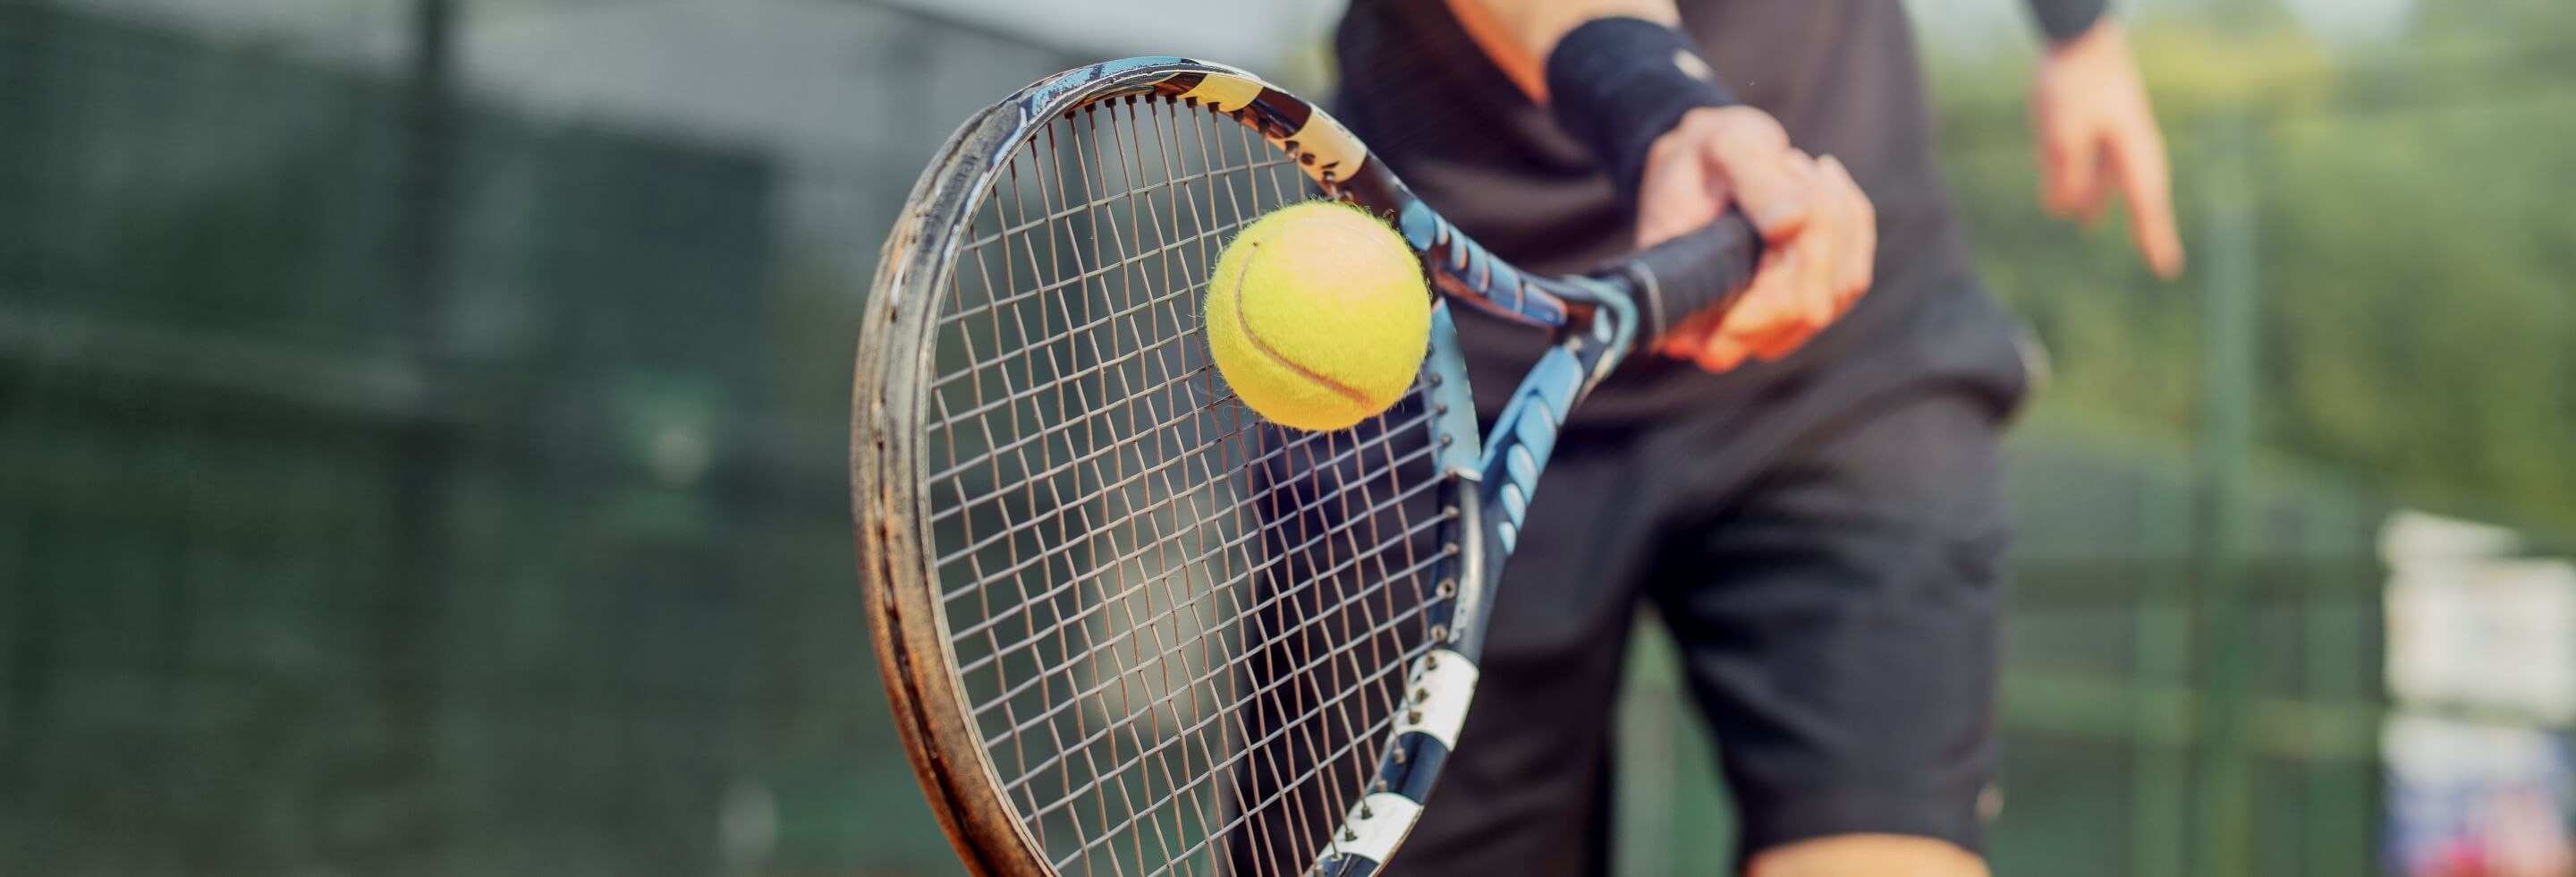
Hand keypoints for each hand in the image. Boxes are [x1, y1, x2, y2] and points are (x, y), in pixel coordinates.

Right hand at [1634, 106, 1874, 373]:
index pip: (1747, 326)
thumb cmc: (1700, 157)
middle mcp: (1723, 337)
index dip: (1782, 269)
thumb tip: (1795, 221)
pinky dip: (1852, 220)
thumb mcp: (1720, 151)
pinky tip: (1823, 181)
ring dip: (1835, 219)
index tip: (1786, 198)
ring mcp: (1769, 329)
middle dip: (1818, 230)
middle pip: (1808, 308)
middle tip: (1789, 166)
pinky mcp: (1804, 309)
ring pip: (1840, 290)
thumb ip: (1754, 184)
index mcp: (1680, 312)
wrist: (1705, 160)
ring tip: (1794, 168)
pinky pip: (1854, 276)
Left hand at [2033, 20, 2183, 277]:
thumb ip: (2067, 176)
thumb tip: (2064, 211)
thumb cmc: (2075, 84)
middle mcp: (2129, 145)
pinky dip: (2081, 172)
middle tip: (2161, 258)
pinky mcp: (2094, 117)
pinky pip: (2088, 154)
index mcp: (2132, 151)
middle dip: (2142, 224)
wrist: (2077, 36)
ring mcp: (2113, 129)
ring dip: (2096, 197)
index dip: (2156, 238)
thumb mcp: (2063, 137)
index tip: (2168, 269)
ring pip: (2104, 173)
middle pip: (2135, 194)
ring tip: (2087, 221)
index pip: (2147, 206)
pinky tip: (2064, 185)